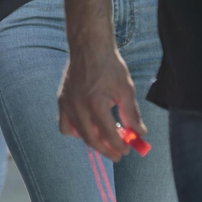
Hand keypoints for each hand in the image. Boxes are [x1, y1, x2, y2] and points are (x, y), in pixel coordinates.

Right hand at [57, 39, 146, 160]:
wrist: (89, 47)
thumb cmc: (110, 66)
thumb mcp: (126, 89)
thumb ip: (131, 114)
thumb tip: (140, 133)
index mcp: (96, 103)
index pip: (109, 135)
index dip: (120, 146)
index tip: (128, 150)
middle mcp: (78, 106)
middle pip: (92, 140)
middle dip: (107, 150)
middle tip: (118, 154)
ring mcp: (67, 104)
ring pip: (77, 134)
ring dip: (92, 142)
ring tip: (104, 140)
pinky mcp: (61, 101)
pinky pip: (65, 125)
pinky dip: (75, 131)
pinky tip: (88, 127)